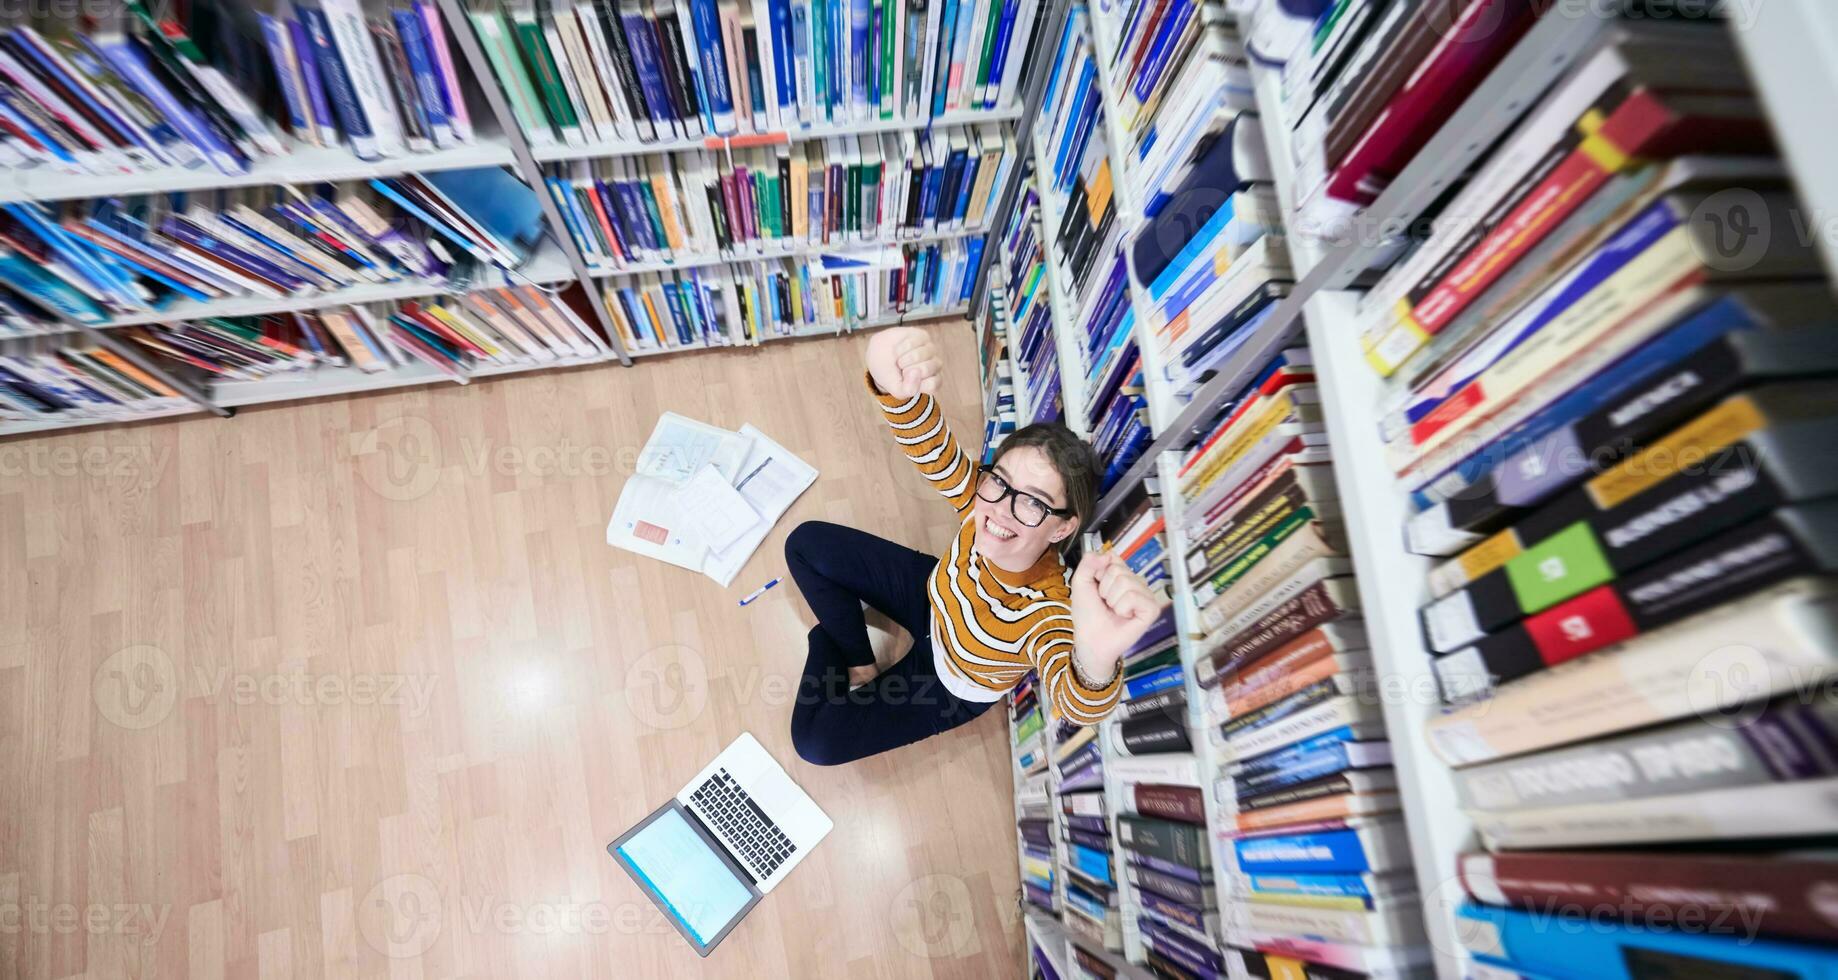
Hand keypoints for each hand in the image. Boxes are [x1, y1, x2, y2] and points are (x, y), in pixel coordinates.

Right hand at [866, 327, 942, 399]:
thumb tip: (917, 372)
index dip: (914, 383)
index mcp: (932, 381)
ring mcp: (930, 350)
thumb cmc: (891, 375)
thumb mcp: (897, 390)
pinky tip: (898, 350)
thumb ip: (908, 390)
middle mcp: (935, 365)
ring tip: (899, 360)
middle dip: (906, 370)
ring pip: (918, 355)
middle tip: (902, 370)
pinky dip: (900, 349)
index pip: (932, 385)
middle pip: (925, 369)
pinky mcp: (923, 336)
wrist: (878, 356)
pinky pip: (912, 343)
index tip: (905, 381)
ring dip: (903, 359)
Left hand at [1069, 553, 1165, 677]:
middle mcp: (1136, 582)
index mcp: (1121, 574)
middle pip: (1118, 569)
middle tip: (1105, 604)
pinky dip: (1123, 607)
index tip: (1096, 588)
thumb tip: (1108, 553)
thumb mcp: (1081, 583)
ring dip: (1112, 599)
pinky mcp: (1152, 609)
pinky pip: (1134, 596)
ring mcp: (1145, 595)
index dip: (1099, 573)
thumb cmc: (1087, 613)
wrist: (1091, 638)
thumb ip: (1088, 563)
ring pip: (1126, 582)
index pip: (1113, 558)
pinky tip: (1124, 616)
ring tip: (1113, 611)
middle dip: (1105, 588)